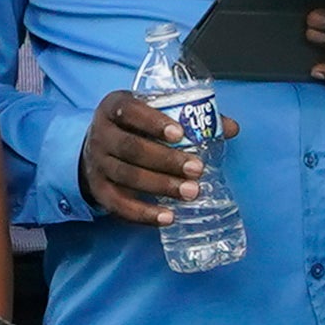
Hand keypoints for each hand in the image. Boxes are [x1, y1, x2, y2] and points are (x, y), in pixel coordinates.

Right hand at [79, 89, 226, 224]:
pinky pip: (118, 205)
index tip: (180, 134)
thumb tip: (230, 128)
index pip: (131, 111)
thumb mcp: (152, 113)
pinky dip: (143, 214)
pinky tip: (168, 217)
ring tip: (191, 192)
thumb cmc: (133, 127)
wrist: (94, 149)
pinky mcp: (98, 190)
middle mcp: (101, 134)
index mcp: (114, 107)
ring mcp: (97, 163)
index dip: (154, 122)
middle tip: (197, 169)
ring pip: (128, 177)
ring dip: (161, 186)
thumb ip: (188, 116)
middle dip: (166, 160)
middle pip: (132, 148)